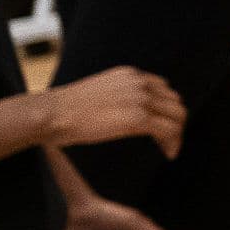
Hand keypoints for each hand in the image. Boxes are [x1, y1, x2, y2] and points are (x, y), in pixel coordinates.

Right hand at [38, 68, 187, 156]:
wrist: (52, 113)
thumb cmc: (67, 109)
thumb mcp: (100, 93)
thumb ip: (120, 95)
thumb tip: (130, 113)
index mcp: (130, 75)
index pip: (164, 89)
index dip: (166, 109)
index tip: (163, 126)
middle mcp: (139, 83)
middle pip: (174, 102)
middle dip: (175, 122)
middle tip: (169, 141)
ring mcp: (140, 99)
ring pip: (177, 116)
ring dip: (177, 134)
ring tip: (169, 149)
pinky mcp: (137, 118)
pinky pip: (169, 131)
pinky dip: (173, 143)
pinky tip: (169, 154)